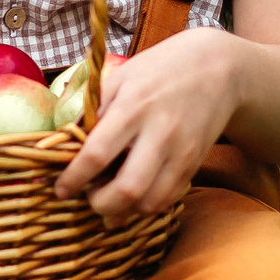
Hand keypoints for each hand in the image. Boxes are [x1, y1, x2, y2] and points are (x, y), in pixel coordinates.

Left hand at [52, 30, 242, 220]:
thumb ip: (93, 110)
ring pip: (150, 202)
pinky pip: (169, 197)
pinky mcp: (195, 163)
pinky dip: (147, 204)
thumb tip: (64, 141)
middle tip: (89, 197)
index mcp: (132, 107)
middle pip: (127, 189)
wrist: (219, 68)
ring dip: (125, 211)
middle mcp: (159, 133)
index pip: (97, 154)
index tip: (60, 190)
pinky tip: (134, 195)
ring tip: (110, 201)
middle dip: (101, 204)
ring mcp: (181, 151)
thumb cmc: (160, 69)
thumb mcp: (121, 77)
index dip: (74, 179)